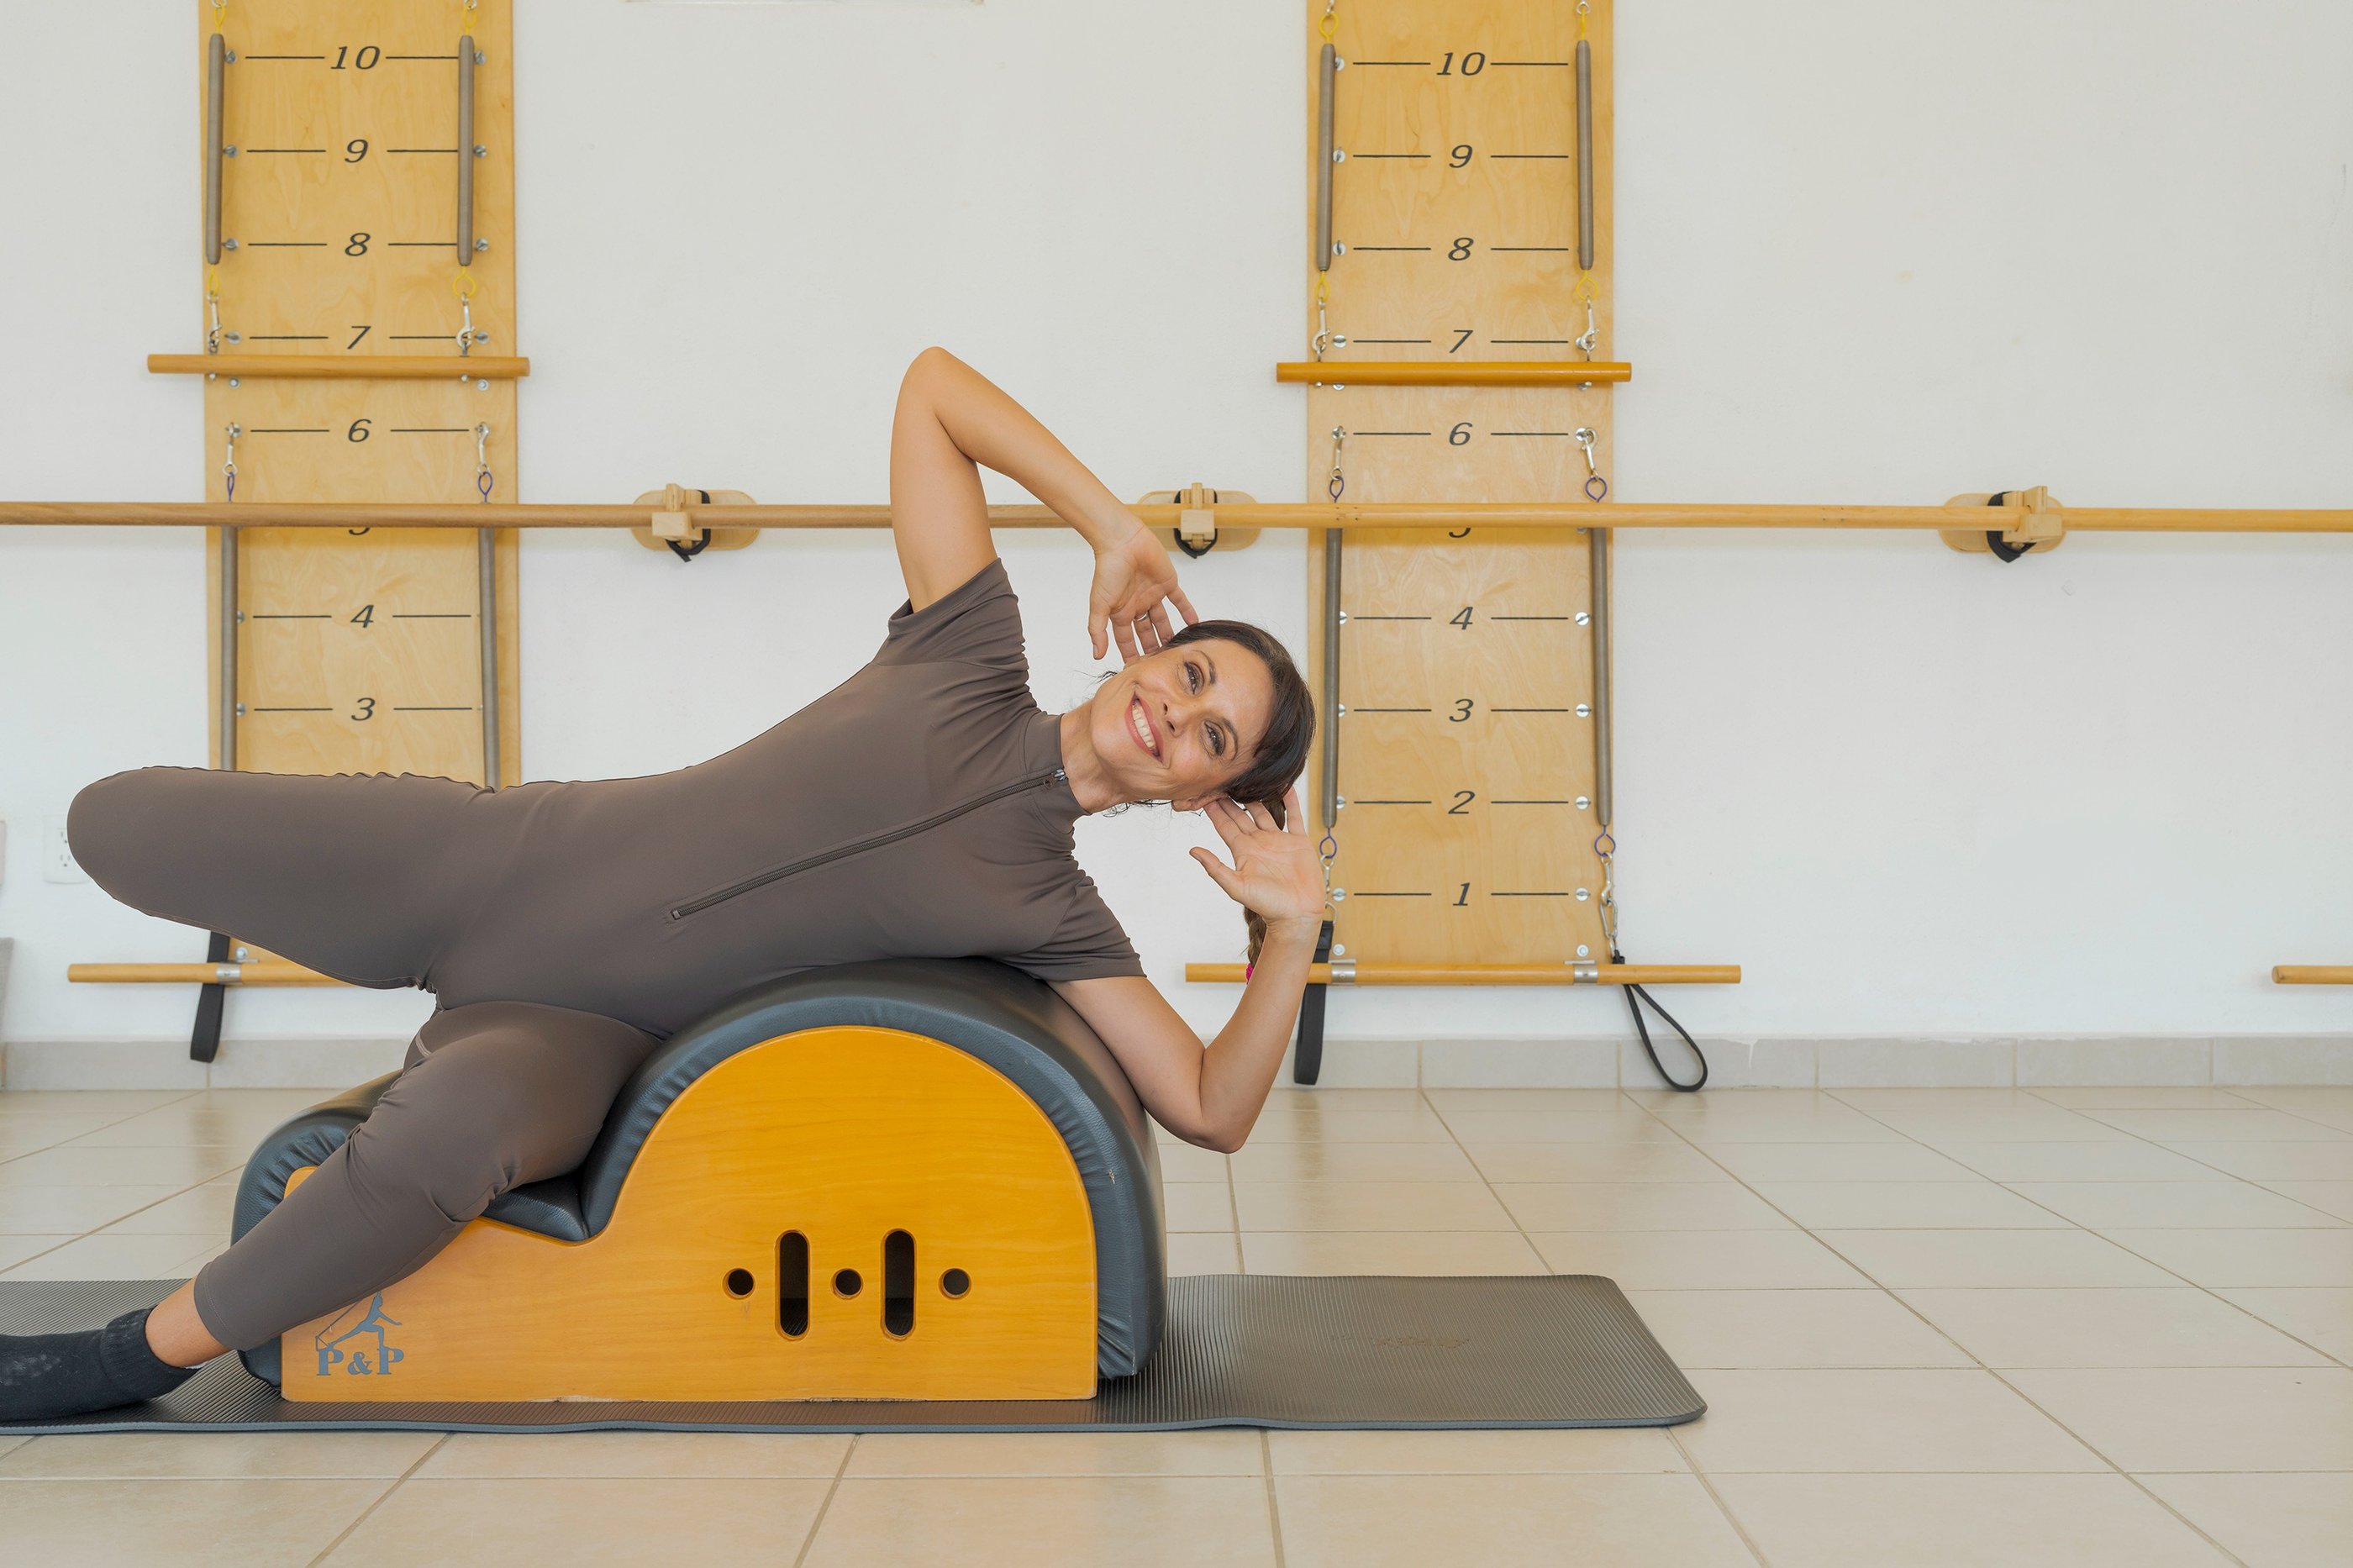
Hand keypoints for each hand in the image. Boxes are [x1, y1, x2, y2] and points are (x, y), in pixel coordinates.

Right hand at [1088, 517, 1199, 662]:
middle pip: (1146, 633)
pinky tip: (1194, 625)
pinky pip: (1180, 601)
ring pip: (1163, 620)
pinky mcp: (1168, 583)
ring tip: (1178, 652)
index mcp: (1120, 612)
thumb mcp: (1099, 605)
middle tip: (1161, 667)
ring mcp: (1153, 595)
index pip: (1127, 640)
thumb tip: (1097, 656)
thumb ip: (1098, 631)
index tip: (1138, 672)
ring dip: (1169, 634)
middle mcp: (1137, 605)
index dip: (1132, 655)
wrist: (1122, 542)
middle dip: (1152, 649)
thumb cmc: (1107, 571)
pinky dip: (1187, 612)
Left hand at [1188, 789, 1324, 926]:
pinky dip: (1291, 801)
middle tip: (1222, 779)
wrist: (1297, 914)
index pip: (1225, 825)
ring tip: (1250, 778)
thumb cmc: (1268, 905)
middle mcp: (1259, 843)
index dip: (1215, 810)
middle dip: (1231, 798)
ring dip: (1258, 796)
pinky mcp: (1298, 842)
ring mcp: (1278, 841)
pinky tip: (1286, 787)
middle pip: (1242, 815)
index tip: (1205, 792)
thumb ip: (1215, 868)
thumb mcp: (1236, 886)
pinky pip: (1294, 817)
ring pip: (1265, 812)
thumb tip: (1193, 851)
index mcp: (1243, 852)